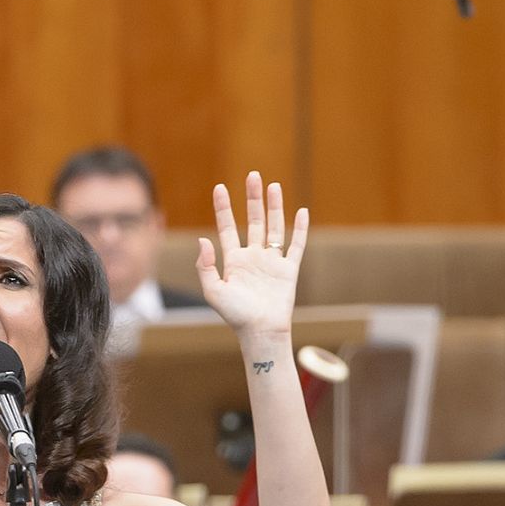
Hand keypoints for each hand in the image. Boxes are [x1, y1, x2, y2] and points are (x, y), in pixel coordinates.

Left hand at [196, 171, 307, 334]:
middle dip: (252, 198)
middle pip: (253, 220)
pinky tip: (301, 212)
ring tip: (273, 186)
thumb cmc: (235, 315)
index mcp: (233, 260)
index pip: (227, 227)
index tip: (220, 188)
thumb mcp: (213, 291)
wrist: (260, 330)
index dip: (223, 208)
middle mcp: (253, 257)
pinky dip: (300, 229)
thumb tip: (203, 240)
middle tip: (253, 175)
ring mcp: (272, 261)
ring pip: (274, 227)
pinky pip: (296, 245)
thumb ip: (206, 266)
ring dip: (274, 207)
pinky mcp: (289, 269)